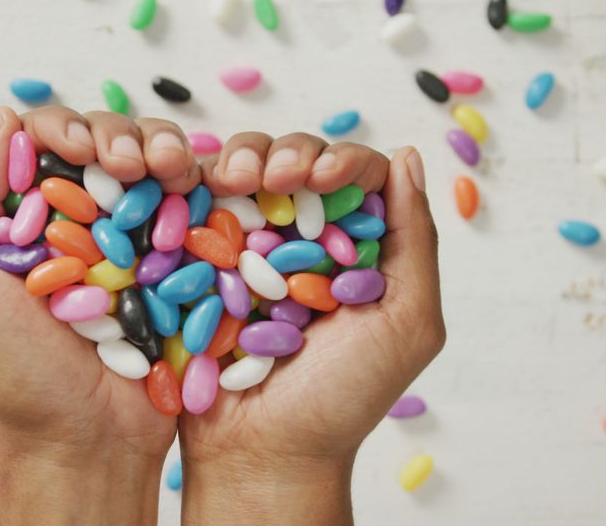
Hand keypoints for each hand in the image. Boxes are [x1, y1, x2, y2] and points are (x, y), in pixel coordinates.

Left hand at [0, 106, 199, 523]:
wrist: (88, 441)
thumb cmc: (17, 375)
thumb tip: (2, 120)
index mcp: (30, 219)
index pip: (47, 141)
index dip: (66, 129)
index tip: (81, 152)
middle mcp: (85, 219)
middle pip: (108, 141)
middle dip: (122, 137)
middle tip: (130, 166)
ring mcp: (139, 238)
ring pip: (158, 162)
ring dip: (167, 151)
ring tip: (173, 173)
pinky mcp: (185, 261)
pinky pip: (200, 206)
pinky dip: (204, 185)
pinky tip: (204, 187)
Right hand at [179, 134, 445, 524]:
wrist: (260, 451)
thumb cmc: (342, 399)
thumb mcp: (405, 323)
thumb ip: (414, 242)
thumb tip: (406, 156)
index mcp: (353, 249)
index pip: (354, 175)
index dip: (340, 160)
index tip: (321, 178)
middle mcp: (299, 239)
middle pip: (296, 161)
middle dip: (285, 154)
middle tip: (273, 180)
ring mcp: (243, 246)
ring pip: (241, 170)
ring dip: (239, 161)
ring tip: (232, 182)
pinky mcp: (193, 259)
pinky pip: (191, 204)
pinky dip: (193, 183)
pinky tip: (196, 187)